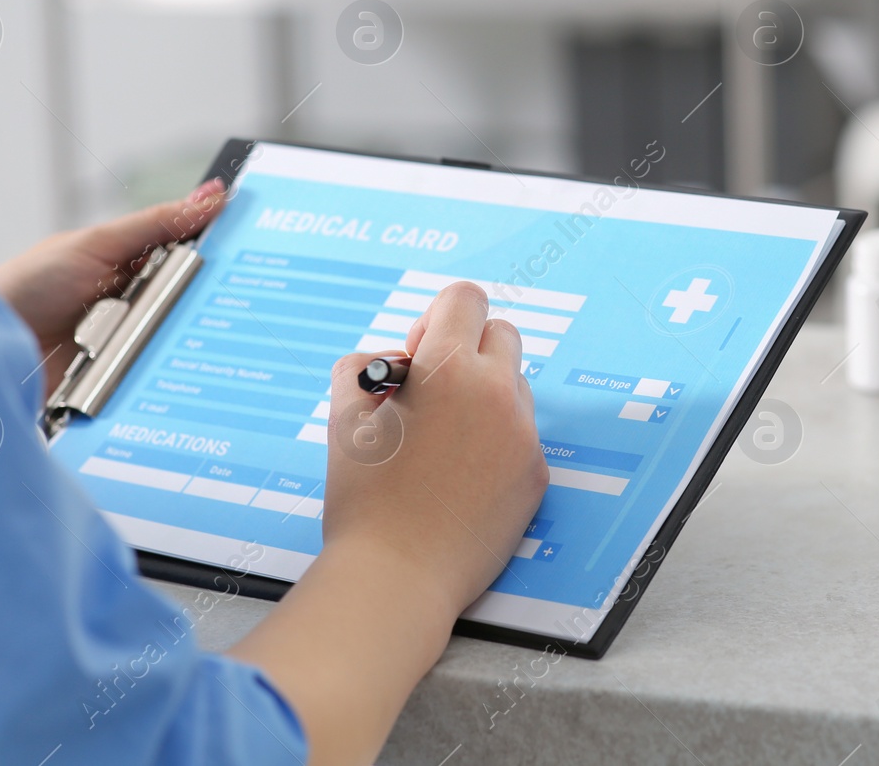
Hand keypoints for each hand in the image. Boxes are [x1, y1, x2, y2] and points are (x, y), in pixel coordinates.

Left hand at [0, 179, 225, 394]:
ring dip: (192, 337)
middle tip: (247, 293)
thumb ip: (156, 224)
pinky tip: (187, 370)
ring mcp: (136, 339)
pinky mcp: (130, 377)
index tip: (260, 242)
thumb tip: (213, 195)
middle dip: (216, 297)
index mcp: (136, 259)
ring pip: (187, 338)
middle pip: (198, 297)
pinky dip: (173, 372)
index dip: (226, 246)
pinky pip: (165, 375)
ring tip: (207, 334)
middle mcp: (141, 299)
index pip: (196, 249)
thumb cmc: (28, 286)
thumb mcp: (97, 244)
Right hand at [228, 282, 546, 765]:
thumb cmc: (363, 497)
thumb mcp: (342, 414)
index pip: (465, 299)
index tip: (417, 354)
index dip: (436, 318)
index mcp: (449, 368)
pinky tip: (460, 478)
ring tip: (442, 443)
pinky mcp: (536, 475)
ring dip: (484, 397)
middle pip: (502, 334)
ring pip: (514, 387)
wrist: (397, 579)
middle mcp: (497, 393)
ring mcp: (523, 435)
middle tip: (431, 393)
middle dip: (468, 351)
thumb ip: (368, 364)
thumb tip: (402, 358)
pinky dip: (495, 443)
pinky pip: (520, 435)